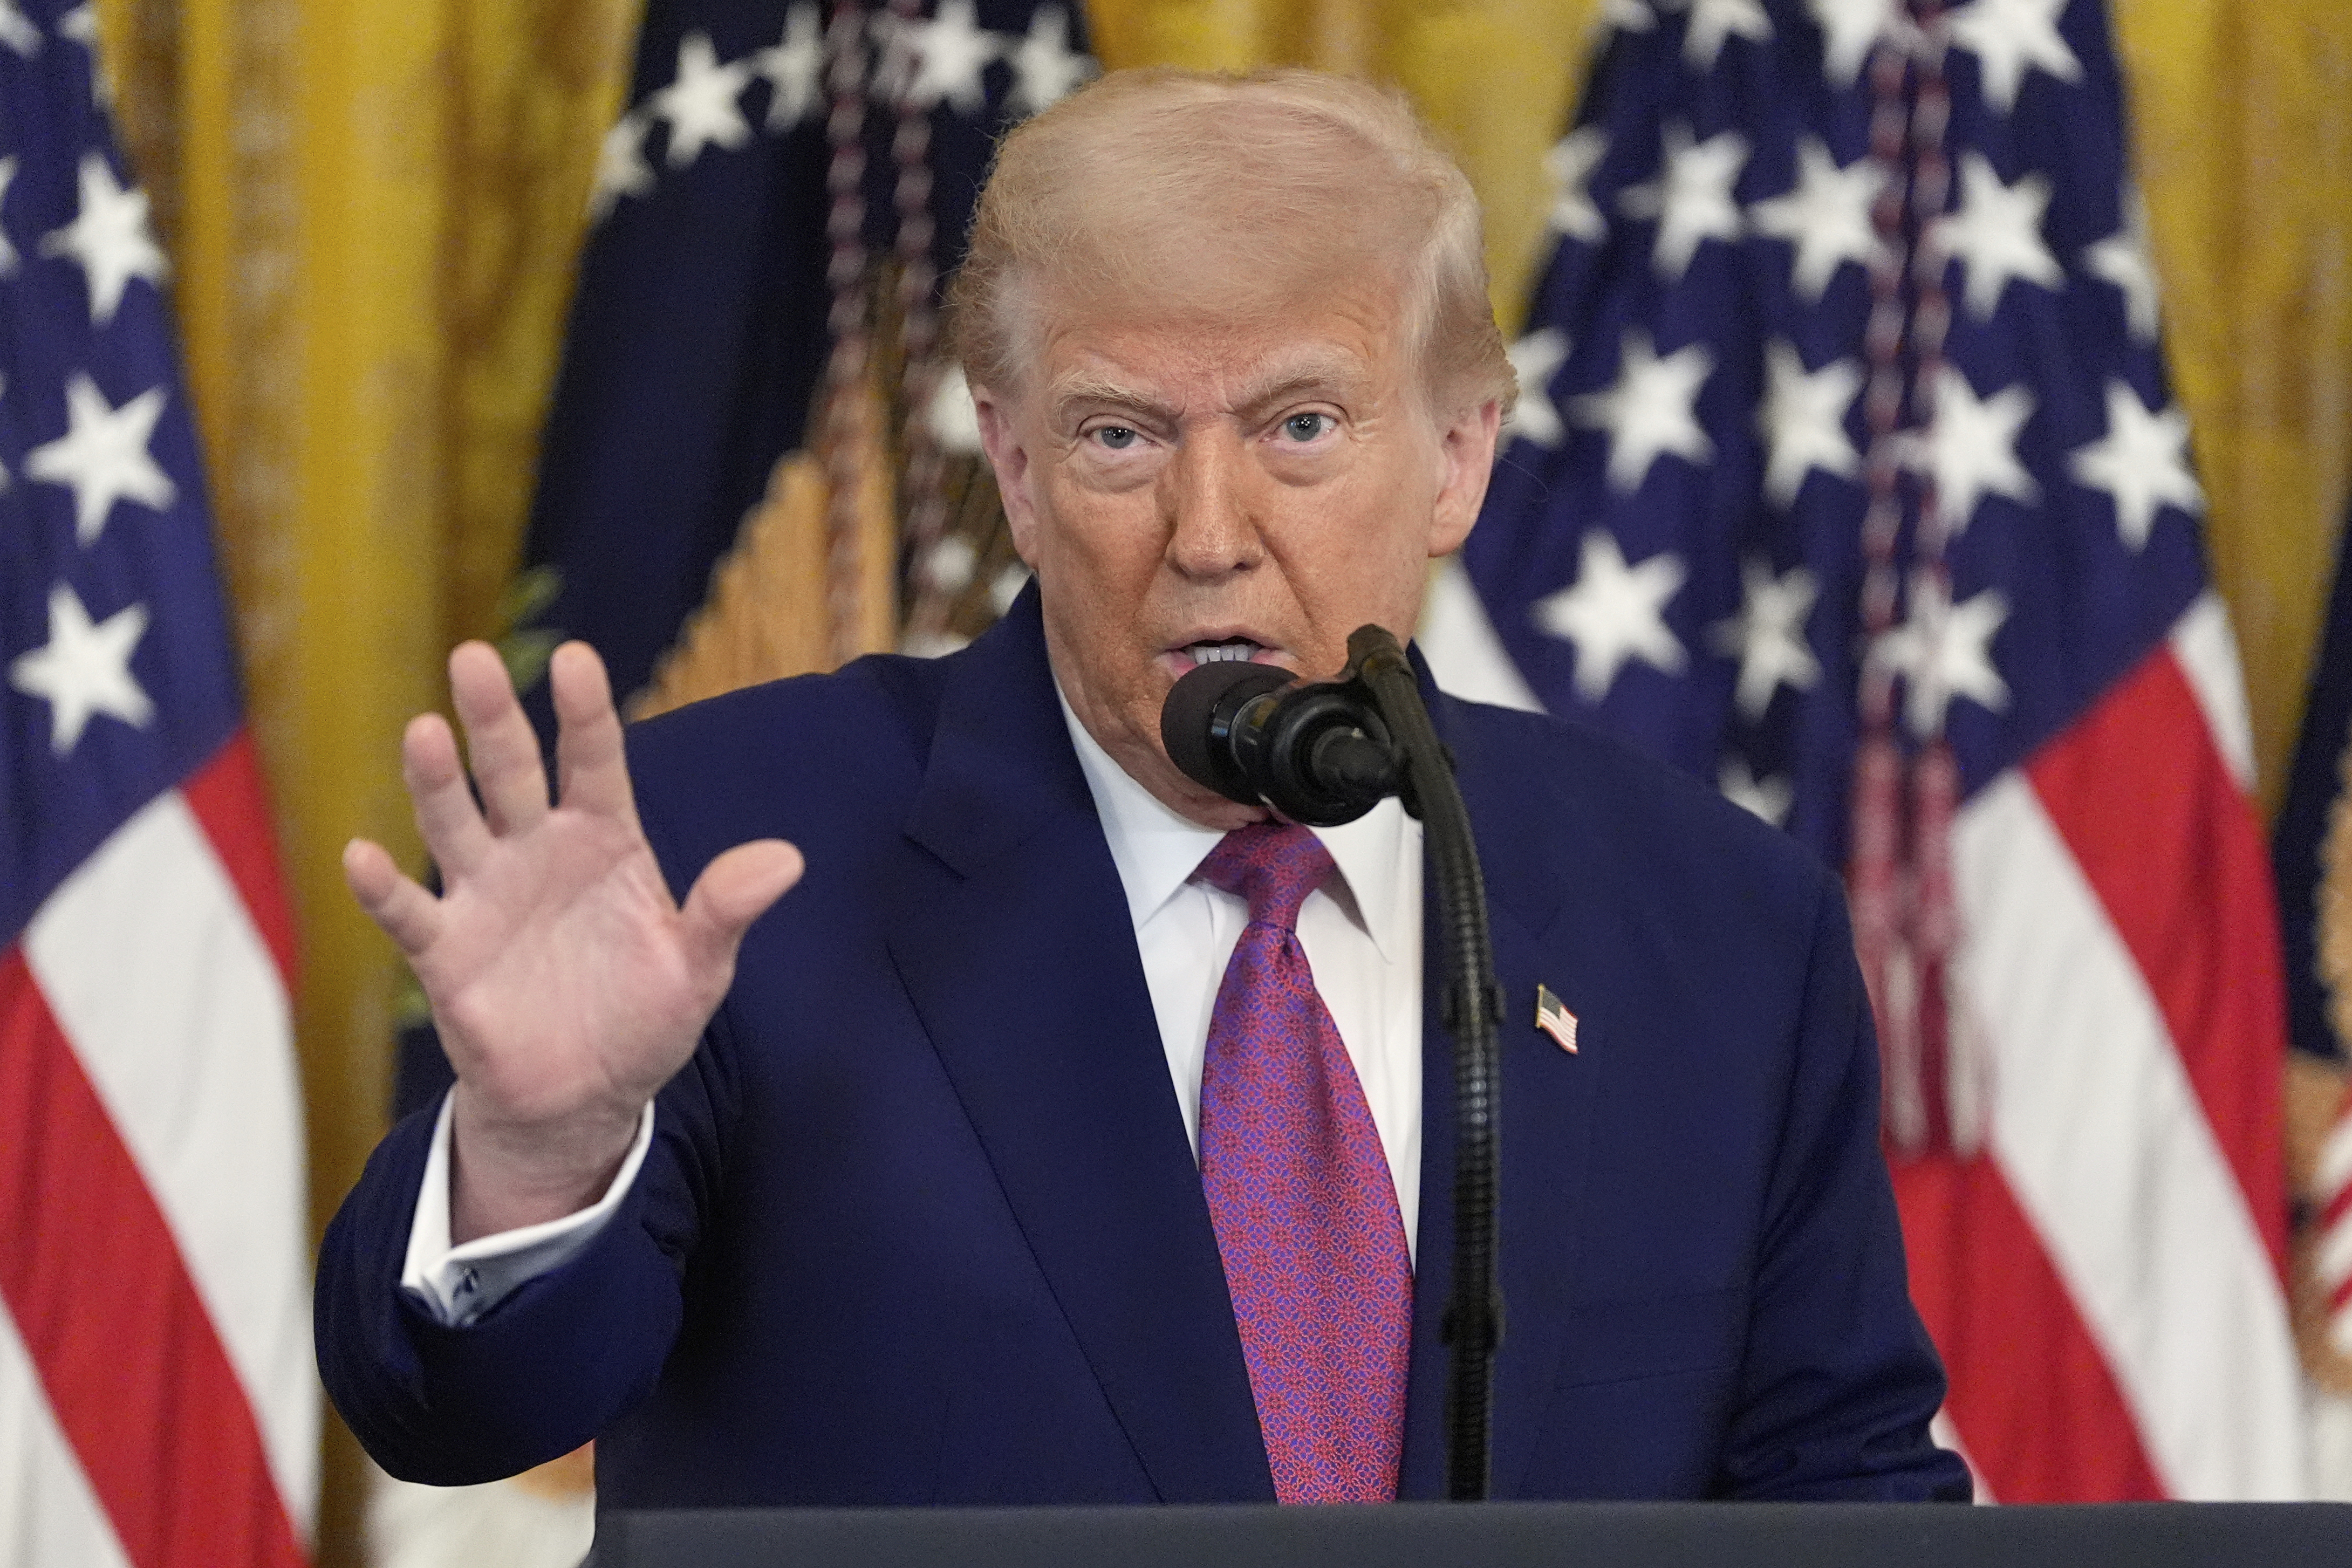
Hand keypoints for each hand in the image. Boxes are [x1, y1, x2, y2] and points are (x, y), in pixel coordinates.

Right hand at [343, 641, 802, 1240]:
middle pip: (512, 773)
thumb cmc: (643, 1019)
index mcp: (605, 839)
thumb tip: (788, 860)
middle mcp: (538, 851)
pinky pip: (410, 914)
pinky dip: (384, 888)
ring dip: (437, 782)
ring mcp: (486, 896)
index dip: (586, 712)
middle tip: (473, 658)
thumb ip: (726, 910)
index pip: (596, 762)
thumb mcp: (697, 968)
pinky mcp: (447, 953)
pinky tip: (360, 856)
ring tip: (425, 731)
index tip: (576, 658)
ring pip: (455, 824)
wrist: (585, 1099)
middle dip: (494, 719)